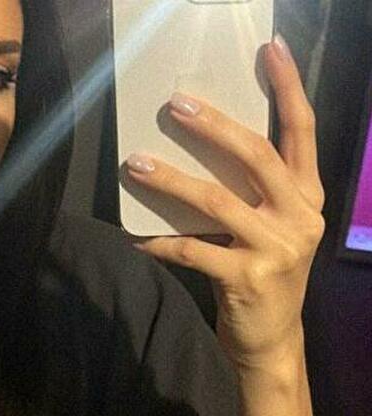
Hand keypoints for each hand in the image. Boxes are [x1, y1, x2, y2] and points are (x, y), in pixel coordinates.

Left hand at [127, 36, 324, 369]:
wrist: (272, 338)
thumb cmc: (263, 273)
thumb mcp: (269, 227)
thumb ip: (248, 193)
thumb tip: (193, 154)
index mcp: (306, 197)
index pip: (301, 132)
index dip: (288, 88)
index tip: (271, 50)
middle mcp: (299, 216)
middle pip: (255, 155)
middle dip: (213, 125)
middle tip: (176, 104)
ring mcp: (276, 248)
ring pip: (215, 200)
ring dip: (169, 179)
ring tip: (135, 163)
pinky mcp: (247, 278)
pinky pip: (191, 250)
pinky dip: (159, 242)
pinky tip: (137, 239)